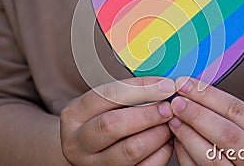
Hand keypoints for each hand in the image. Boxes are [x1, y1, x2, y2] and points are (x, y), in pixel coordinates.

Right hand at [60, 77, 175, 165]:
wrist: (85, 150)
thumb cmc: (98, 118)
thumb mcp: (101, 103)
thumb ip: (127, 93)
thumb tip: (163, 86)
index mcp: (74, 114)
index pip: (109, 95)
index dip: (141, 89)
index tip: (165, 86)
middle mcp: (78, 142)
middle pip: (114, 125)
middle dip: (148, 114)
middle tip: (168, 108)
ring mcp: (94, 164)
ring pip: (131, 150)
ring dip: (158, 134)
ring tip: (169, 123)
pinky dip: (161, 152)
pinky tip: (166, 140)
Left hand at [169, 77, 243, 165]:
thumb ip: (224, 109)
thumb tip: (190, 86)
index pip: (237, 110)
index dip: (207, 95)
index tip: (184, 84)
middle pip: (226, 134)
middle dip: (197, 115)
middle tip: (176, 102)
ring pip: (210, 157)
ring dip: (187, 134)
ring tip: (173, 119)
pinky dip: (184, 152)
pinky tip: (177, 138)